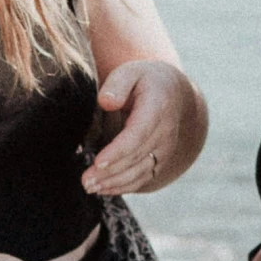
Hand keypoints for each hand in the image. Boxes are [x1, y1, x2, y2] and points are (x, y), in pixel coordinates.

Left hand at [83, 60, 188, 194]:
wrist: (174, 93)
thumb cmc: (145, 81)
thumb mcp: (131, 71)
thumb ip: (118, 84)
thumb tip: (106, 102)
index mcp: (157, 108)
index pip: (138, 135)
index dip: (118, 151)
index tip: (98, 162)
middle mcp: (165, 132)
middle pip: (136, 158)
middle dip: (110, 172)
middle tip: (85, 181)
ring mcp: (165, 149)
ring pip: (140, 172)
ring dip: (115, 183)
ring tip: (90, 187)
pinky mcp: (161, 160)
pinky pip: (144, 178)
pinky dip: (124, 186)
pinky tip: (104, 189)